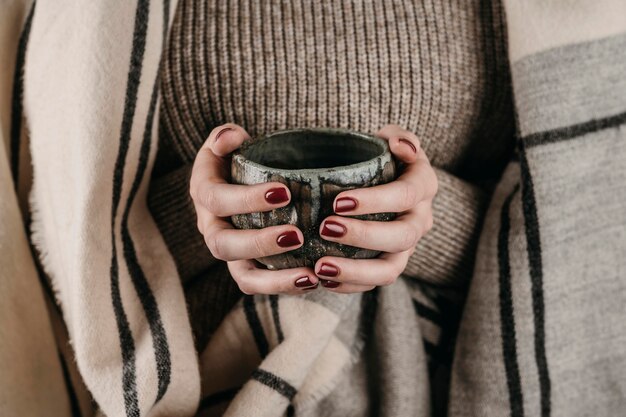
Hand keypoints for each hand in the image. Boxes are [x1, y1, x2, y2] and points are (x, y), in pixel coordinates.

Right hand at [190, 124, 318, 294]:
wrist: (239, 180)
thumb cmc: (238, 158)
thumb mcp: (228, 141)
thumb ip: (226, 136)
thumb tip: (229, 139)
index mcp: (204, 192)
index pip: (216, 199)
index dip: (246, 199)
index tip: (284, 193)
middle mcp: (211, 226)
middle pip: (223, 244)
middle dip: (259, 243)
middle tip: (297, 235)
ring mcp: (229, 251)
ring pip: (242, 275)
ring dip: (274, 279)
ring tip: (308, 275)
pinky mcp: (246, 268)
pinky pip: (259, 284)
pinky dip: (283, 286)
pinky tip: (312, 280)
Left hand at [313, 124, 437, 292]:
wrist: (382, 180)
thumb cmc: (380, 156)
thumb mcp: (390, 140)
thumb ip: (399, 137)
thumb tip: (402, 147)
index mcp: (423, 185)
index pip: (405, 194)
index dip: (375, 200)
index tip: (338, 201)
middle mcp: (420, 220)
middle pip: (402, 236)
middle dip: (364, 236)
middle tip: (326, 228)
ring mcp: (407, 247)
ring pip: (391, 269)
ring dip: (356, 272)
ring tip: (320, 267)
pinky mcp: (390, 264)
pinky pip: (375, 283)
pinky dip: (350, 285)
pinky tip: (323, 280)